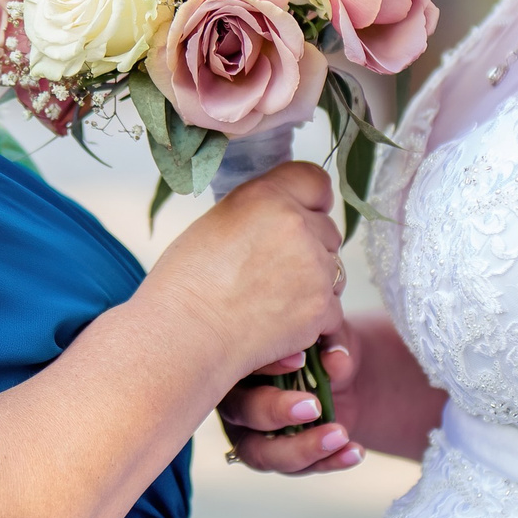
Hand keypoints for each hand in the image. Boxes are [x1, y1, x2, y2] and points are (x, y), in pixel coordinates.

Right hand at [138, 161, 347, 389]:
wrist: (182, 336)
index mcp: (265, 196)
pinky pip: (333, 308)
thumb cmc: (186, 283)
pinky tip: (278, 321)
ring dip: (315, 282)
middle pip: (329, 229)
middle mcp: (295, 224)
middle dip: (311, 247)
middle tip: (274, 270)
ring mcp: (313, 267)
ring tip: (272, 298)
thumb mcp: (218, 221)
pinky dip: (313, 318)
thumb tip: (288, 215)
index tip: (304, 214)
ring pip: (335, 270)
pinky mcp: (320, 307)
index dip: (312, 201)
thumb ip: (261, 211)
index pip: (316, 181)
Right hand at [219, 321, 361, 473]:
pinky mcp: (277, 458)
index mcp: (239, 363)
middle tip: (313, 407)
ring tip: (339, 436)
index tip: (301, 360)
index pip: (238, 364)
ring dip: (302, 449)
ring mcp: (252, 436)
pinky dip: (328, 461)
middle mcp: (237, 402)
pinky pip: (296, 468)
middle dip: (276, 412)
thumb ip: (332, 345)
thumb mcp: (331, 339)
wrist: (338, 380)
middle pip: (242, 413)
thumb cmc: (320, 349)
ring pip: (262, 454)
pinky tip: (354, 451)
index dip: (266, 364)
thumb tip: (336, 361)